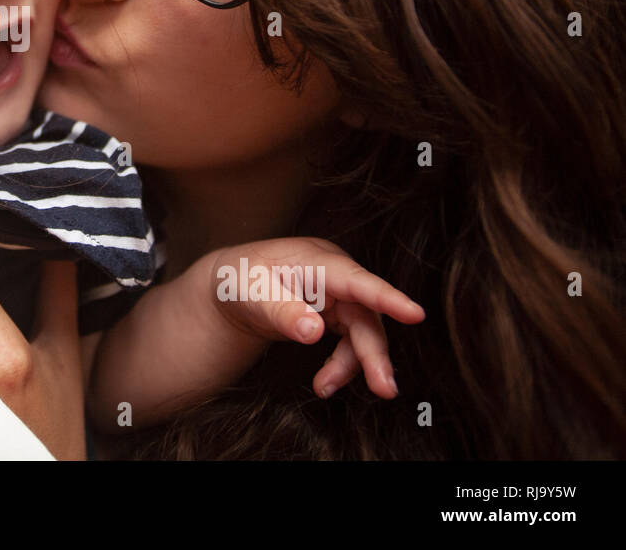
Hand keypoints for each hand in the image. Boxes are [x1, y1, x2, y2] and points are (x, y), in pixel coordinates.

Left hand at [203, 237, 424, 398]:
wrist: (233, 286)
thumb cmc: (241, 280)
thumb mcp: (251, 294)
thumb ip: (282, 311)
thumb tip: (314, 332)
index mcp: (316, 260)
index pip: (356, 280)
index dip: (387, 297)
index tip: (416, 314)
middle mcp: (336, 275)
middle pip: (366, 315)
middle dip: (374, 353)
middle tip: (384, 389)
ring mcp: (340, 294)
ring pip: (363, 333)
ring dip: (353, 365)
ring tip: (324, 388)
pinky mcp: (338, 313)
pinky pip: (351, 342)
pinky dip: (341, 365)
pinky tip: (324, 383)